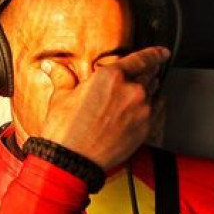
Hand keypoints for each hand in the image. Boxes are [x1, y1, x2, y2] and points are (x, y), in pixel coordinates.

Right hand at [36, 47, 169, 169]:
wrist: (74, 160)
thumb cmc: (66, 131)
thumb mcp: (60, 98)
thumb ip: (62, 77)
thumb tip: (52, 66)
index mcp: (110, 77)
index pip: (142, 58)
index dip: (155, 53)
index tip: (161, 52)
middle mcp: (131, 90)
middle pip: (151, 73)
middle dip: (150, 71)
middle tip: (148, 70)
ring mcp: (141, 110)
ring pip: (154, 91)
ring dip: (150, 88)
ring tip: (140, 91)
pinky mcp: (146, 128)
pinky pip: (158, 110)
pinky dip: (154, 106)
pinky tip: (144, 108)